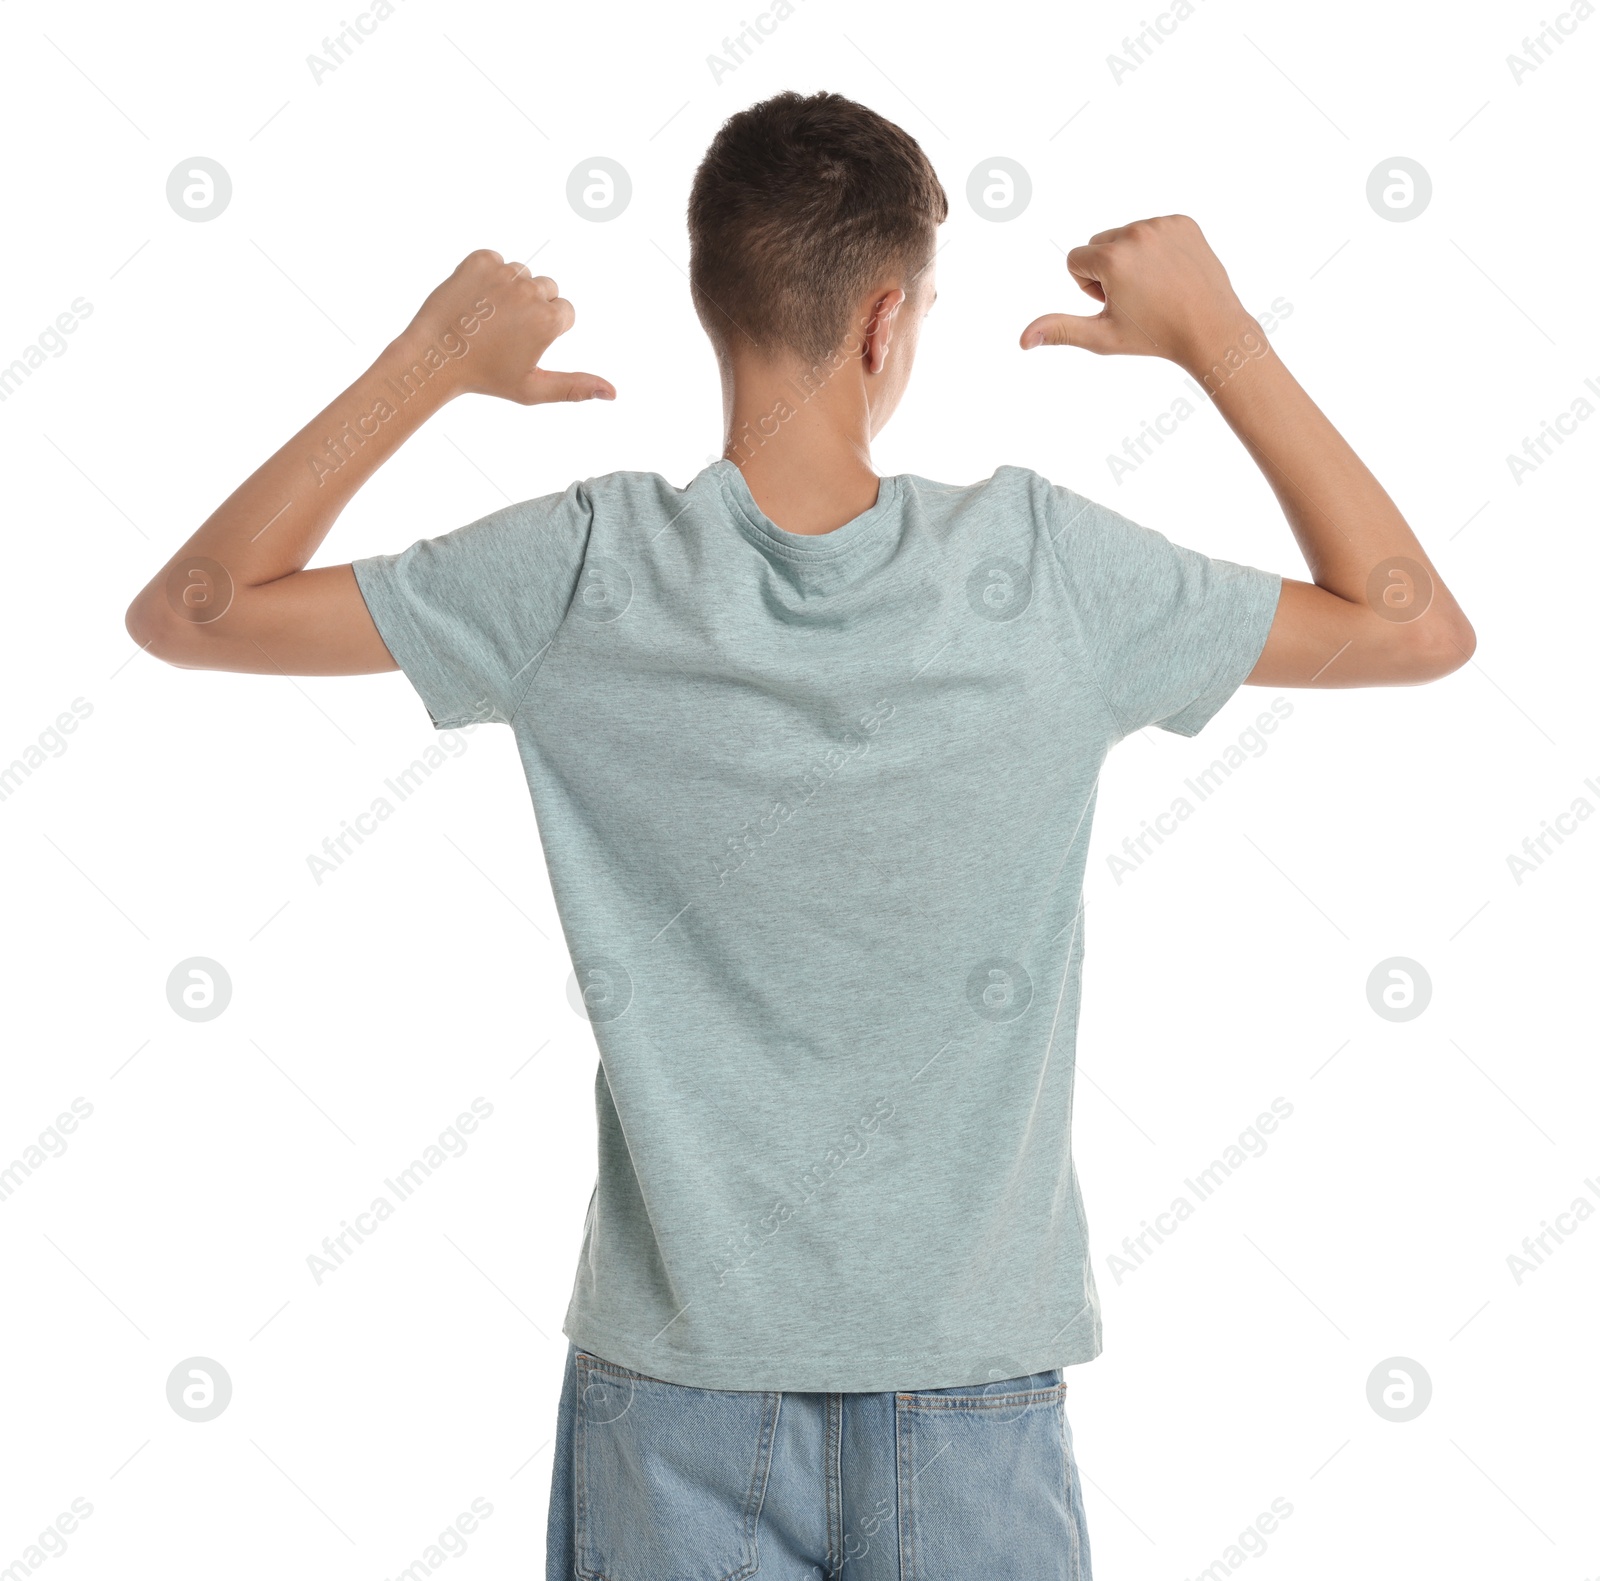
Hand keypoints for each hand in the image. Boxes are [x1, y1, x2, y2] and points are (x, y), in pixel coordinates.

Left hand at [405, 249, 614, 404]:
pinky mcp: (479, 259)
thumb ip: (575, 387)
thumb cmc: (486, 378)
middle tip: (504, 331)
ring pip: (522, 274)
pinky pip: (496, 260)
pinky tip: (475, 299)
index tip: (523, 342)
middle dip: (532, 306)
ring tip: (487, 316)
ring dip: (510, 290)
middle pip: (547, 288)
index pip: (565, 311)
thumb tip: (613, 393)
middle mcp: (531, 291)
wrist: (435, 357)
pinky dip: (488, 275)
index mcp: (549, 320)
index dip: (547, 329)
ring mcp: (504, 273)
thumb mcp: (533, 389)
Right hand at [1019, 215, 1251, 375]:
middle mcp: (1135, 232)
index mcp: (1112, 258)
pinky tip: (1171, 273)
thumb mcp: (1102, 337)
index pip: (1074, 259)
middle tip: (1136, 297)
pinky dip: (1156, 249)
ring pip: (1125, 235)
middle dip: (1107, 269)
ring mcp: (1162, 224)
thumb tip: (1023, 340)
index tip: (1114, 303)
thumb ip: (1060, 330)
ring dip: (1132, 259)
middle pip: (1098, 244)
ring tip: (1156, 287)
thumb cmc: (1154, 337)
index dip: (1088, 287)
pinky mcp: (1183, 222)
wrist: (1211, 330)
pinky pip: (1153, 229)